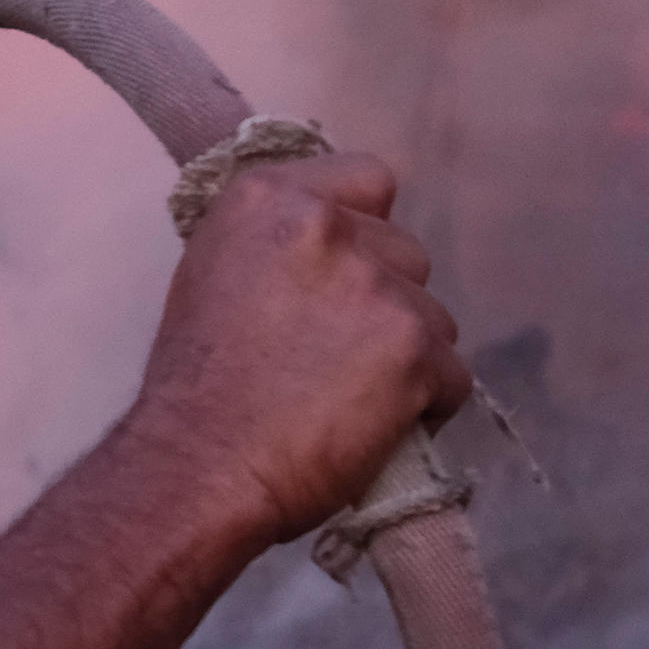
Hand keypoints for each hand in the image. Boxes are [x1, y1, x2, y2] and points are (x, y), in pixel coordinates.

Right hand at [128, 152, 466, 545]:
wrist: (199, 468)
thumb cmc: (196, 388)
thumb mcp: (214, 275)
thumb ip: (279, 244)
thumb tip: (335, 245)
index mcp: (269, 198)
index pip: (368, 179)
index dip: (365, 231)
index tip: (343, 274)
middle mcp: (326, 227)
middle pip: (406, 253)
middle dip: (385, 301)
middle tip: (337, 355)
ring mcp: (376, 287)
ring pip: (435, 317)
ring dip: (408, 356)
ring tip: (353, 399)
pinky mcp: (413, 349)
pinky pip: (453, 375)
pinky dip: (426, 405)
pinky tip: (377, 427)